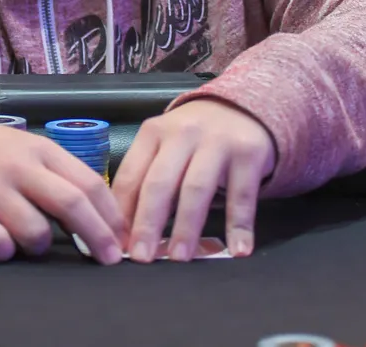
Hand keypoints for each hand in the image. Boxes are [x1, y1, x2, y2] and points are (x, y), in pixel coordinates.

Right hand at [0, 118, 124, 263]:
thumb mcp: (28, 150)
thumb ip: (60, 178)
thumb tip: (100, 219)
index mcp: (42, 150)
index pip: (89, 183)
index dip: (111, 216)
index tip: (122, 240)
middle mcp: (19, 167)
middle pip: (72, 205)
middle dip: (97, 237)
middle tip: (108, 260)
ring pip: (35, 232)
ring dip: (41, 246)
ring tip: (32, 242)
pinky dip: (5, 251)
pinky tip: (1, 244)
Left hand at [112, 99, 275, 262]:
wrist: (242, 108)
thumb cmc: (194, 138)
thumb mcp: (165, 147)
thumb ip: (146, 181)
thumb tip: (125, 233)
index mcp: (153, 133)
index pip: (131, 176)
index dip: (122, 213)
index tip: (117, 244)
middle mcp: (183, 134)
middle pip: (160, 183)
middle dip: (148, 223)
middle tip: (141, 257)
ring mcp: (217, 142)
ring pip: (196, 189)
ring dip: (186, 228)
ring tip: (179, 257)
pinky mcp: (248, 153)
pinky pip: (242, 195)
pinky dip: (240, 225)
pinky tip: (238, 250)